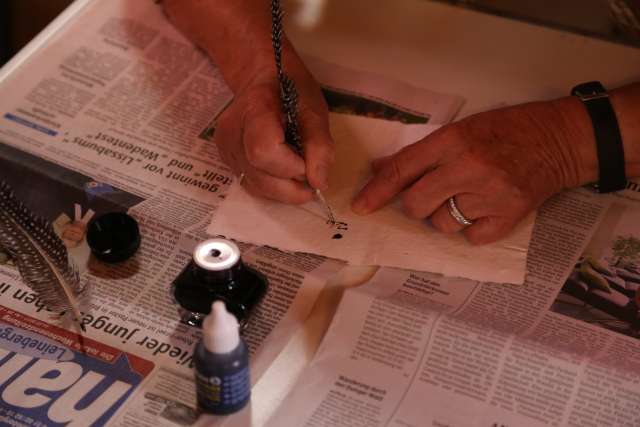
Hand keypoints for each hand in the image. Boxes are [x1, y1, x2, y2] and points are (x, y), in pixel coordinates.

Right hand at [214, 66, 333, 203]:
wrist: (263, 78)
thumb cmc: (292, 90)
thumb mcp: (314, 110)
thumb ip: (319, 146)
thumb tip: (319, 183)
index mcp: (253, 110)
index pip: (264, 151)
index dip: (291, 167)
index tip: (309, 162)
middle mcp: (232, 132)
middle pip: (259, 176)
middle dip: (291, 186)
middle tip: (310, 176)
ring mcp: (226, 149)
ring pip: (255, 186)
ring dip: (284, 190)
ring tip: (299, 173)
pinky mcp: (228, 161)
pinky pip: (252, 185)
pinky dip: (273, 188)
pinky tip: (285, 174)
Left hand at [351, 99, 597, 243]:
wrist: (559, 140)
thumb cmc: (506, 129)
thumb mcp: (461, 128)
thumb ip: (421, 152)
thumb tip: (381, 169)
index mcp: (452, 141)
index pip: (402, 170)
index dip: (376, 191)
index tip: (361, 207)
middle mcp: (468, 168)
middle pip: (416, 204)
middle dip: (416, 205)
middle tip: (431, 195)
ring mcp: (490, 195)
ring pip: (442, 224)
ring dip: (444, 216)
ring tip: (463, 199)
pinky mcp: (510, 216)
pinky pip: (472, 237)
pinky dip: (471, 229)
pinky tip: (482, 210)